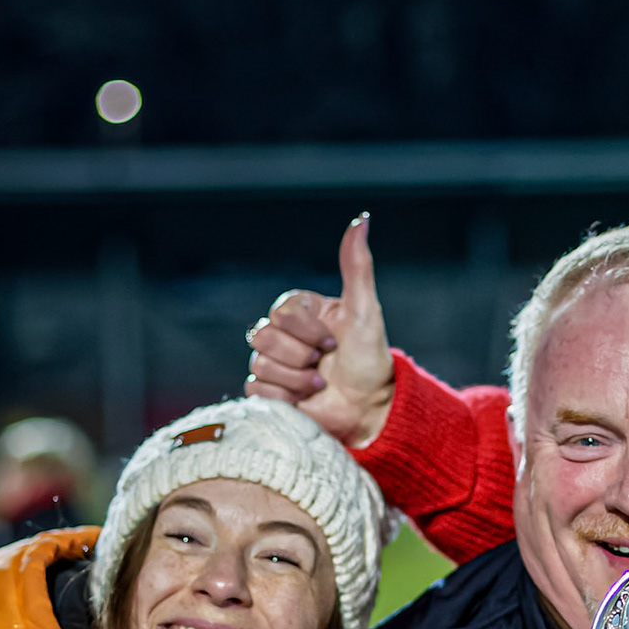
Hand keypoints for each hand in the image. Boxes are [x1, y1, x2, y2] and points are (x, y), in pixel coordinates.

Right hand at [245, 214, 396, 445]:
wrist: (371, 409)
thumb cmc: (370, 360)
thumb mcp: (365, 311)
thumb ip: (357, 266)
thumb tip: (361, 219)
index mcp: (302, 312)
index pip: (280, 312)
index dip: (306, 331)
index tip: (334, 341)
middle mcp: (285, 335)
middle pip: (263, 336)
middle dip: (300, 355)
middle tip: (325, 363)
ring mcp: (275, 363)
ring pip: (260, 364)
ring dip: (296, 379)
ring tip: (320, 383)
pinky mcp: (269, 392)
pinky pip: (256, 389)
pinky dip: (284, 397)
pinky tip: (306, 399)